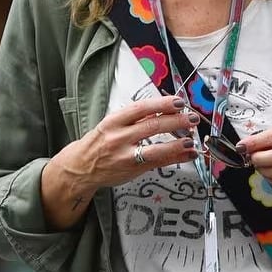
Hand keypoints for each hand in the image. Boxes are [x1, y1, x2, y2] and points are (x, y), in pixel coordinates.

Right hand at [54, 95, 203, 191]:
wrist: (80, 167)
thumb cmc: (99, 142)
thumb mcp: (113, 124)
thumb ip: (137, 118)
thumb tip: (166, 110)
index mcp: (114, 120)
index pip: (141, 108)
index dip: (162, 104)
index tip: (179, 102)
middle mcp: (119, 136)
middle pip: (152, 126)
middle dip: (175, 121)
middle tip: (191, 118)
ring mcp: (125, 155)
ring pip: (155, 147)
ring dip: (177, 143)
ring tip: (191, 139)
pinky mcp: (132, 169)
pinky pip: (158, 162)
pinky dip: (175, 157)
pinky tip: (188, 154)